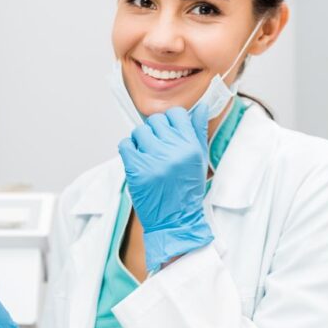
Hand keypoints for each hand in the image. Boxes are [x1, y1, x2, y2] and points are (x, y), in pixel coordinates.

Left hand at [117, 103, 213, 271]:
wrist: (175, 220)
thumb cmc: (186, 190)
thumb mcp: (199, 159)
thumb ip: (197, 131)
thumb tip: (202, 107)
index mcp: (191, 146)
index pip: (176, 114)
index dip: (170, 122)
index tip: (168, 132)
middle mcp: (173, 150)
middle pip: (155, 121)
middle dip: (154, 132)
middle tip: (157, 148)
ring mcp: (153, 159)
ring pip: (139, 131)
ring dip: (140, 141)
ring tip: (147, 156)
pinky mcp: (136, 168)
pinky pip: (125, 144)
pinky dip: (128, 150)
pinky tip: (137, 161)